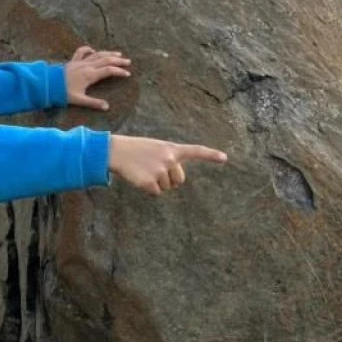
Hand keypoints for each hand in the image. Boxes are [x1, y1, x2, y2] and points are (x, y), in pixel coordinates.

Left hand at [65, 45, 130, 110]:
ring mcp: (80, 62)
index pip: (108, 70)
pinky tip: (93, 50)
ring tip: (118, 53)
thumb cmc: (62, 92)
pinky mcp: (73, 61)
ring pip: (97, 54)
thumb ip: (93, 103)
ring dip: (108, 53)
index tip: (128, 74)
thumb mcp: (79, 100)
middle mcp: (87, 66)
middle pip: (106, 60)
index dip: (119, 71)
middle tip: (128, 62)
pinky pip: (82, 52)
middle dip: (118, 60)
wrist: (47, 84)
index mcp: (90, 75)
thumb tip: (107, 107)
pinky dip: (89, 50)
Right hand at [108, 135, 227, 195]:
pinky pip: (156, 193)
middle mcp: (169, 159)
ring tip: (145, 170)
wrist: (117, 151)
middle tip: (154, 169)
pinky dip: (149, 189)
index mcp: (172, 149)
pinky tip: (140, 177)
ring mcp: (160, 171)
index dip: (211, 155)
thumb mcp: (157, 149)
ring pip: (167, 188)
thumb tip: (176, 181)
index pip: (195, 151)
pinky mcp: (150, 182)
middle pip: (179, 180)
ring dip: (157, 183)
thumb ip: (170, 159)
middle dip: (169, 179)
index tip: (224, 158)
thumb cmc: (138, 150)